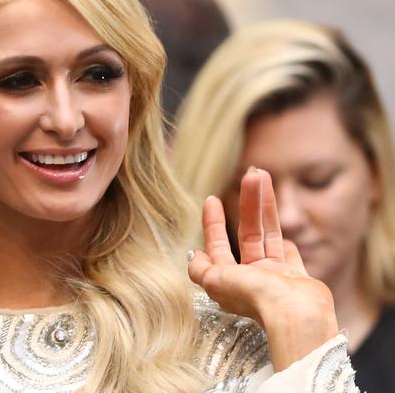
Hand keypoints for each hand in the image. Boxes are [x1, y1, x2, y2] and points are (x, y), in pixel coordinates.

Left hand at [187, 167, 337, 370]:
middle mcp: (251, 279)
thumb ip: (200, 268)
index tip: (212, 199)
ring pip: (268, 233)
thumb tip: (192, 254)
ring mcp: (275, 277)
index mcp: (228, 281)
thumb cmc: (256, 298)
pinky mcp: (297, 277)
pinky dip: (284, 239)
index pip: (217, 246)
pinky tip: (280, 224)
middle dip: (247, 202)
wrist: (298, 316)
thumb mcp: (215, 281)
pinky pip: (288, 253)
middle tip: (250, 174)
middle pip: (247, 232)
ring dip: (265, 205)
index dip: (213, 223)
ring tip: (263, 177)